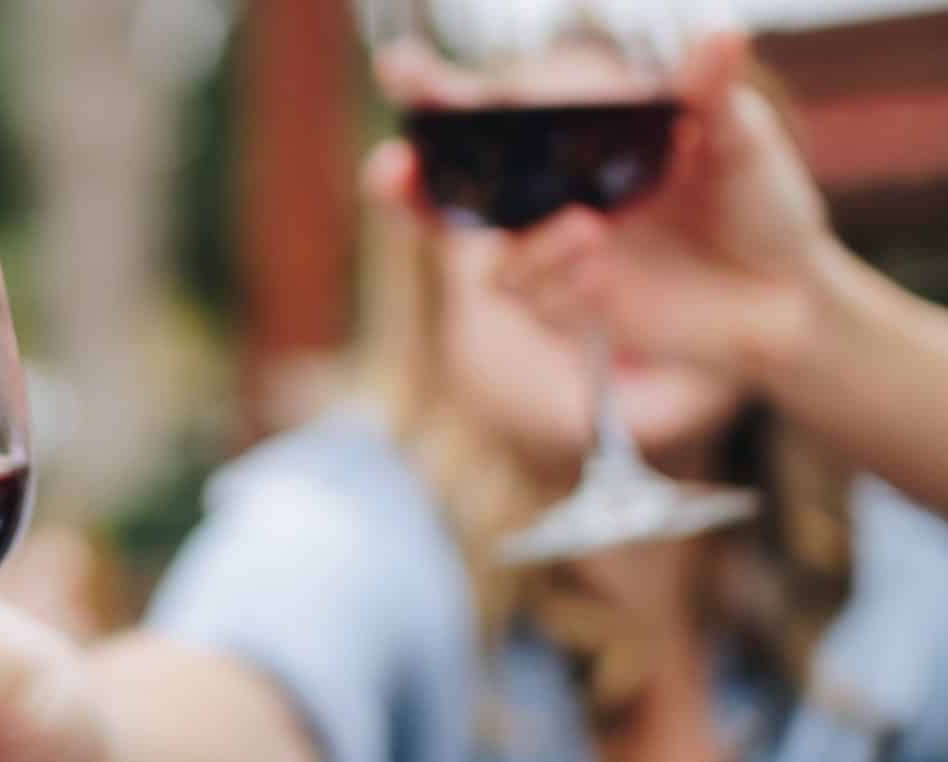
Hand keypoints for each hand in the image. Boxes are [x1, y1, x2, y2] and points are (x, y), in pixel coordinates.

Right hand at [373, 33, 841, 381]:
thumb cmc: (760, 205)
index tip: (399, 66)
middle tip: (390, 169)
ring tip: (589, 231)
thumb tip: (722, 32)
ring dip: (529, 246)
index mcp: (574, 145)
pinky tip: (606, 274)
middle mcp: (549, 200)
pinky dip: (562, 284)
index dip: (433, 91)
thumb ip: (712, 92)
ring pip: (493, 260)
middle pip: (445, 197)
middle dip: (402, 187)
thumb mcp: (741, 140)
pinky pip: (536, 301)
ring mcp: (555, 257)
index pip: (486, 115)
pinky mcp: (572, 309)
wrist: (791, 295)